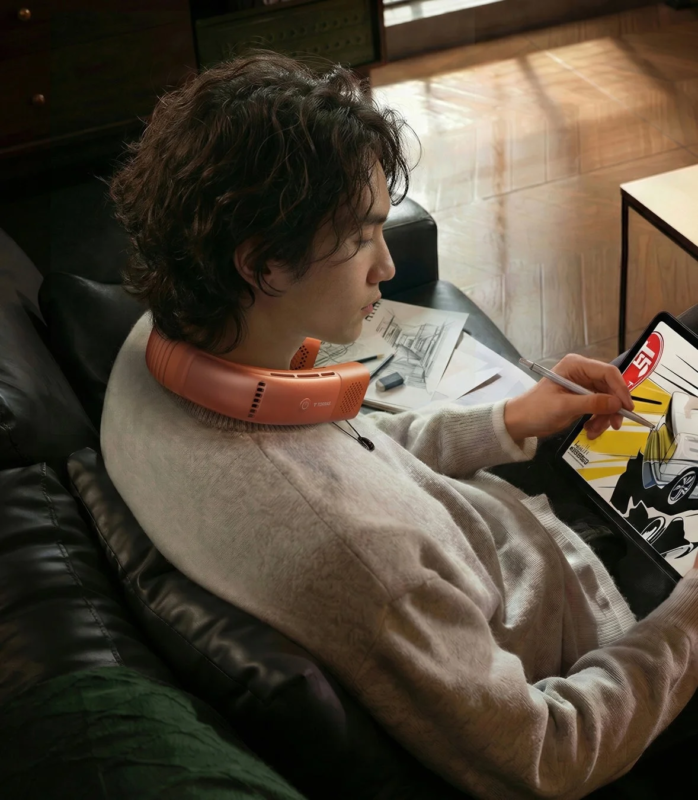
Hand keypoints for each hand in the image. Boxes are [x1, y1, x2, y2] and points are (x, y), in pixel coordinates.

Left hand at [504, 354, 634, 442]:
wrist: (520, 422)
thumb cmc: (536, 409)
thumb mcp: (564, 406)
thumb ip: (591, 403)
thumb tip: (617, 403)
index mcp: (576, 365)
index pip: (607, 372)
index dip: (620, 389)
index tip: (627, 408)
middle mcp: (582, 372)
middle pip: (610, 388)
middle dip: (612, 408)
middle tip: (614, 425)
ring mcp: (583, 386)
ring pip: (607, 401)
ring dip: (604, 418)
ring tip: (593, 431)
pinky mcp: (582, 399)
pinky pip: (599, 408)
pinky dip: (598, 420)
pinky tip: (590, 430)